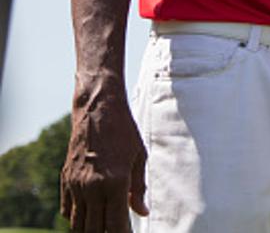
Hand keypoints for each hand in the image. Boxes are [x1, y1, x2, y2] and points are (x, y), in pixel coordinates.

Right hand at [61, 85, 148, 231]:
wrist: (98, 110)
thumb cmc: (124, 132)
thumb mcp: (140, 158)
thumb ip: (139, 188)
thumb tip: (142, 212)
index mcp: (115, 182)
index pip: (115, 224)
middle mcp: (92, 187)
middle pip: (94, 229)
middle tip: (117, 231)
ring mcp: (75, 184)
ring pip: (77, 223)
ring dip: (90, 229)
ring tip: (103, 227)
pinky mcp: (65, 179)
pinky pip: (67, 210)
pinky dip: (76, 218)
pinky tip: (89, 215)